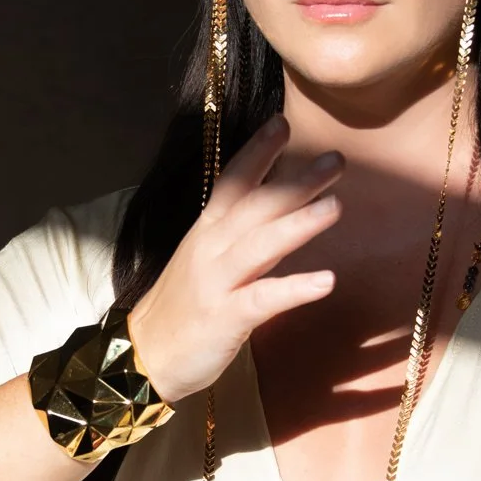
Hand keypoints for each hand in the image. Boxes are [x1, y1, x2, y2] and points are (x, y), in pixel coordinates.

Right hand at [128, 114, 343, 405]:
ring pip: (260, 244)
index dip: (258, 151)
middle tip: (337, 159)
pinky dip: (294, 288)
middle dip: (295, 181)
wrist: (142, 357)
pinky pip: (263, 299)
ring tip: (335, 206)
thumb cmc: (182, 308)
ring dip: (298, 223)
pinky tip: (327, 281)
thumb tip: (280, 206)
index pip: (233, 180)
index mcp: (206, 231)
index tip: (284, 123)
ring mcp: (217, 282)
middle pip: (255, 206)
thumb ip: (239, 234)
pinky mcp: (225, 318)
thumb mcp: (206, 260)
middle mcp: (211, 248)